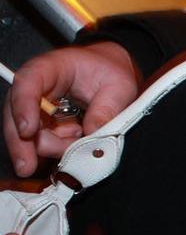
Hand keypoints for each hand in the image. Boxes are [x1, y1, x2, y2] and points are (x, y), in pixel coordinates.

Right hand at [3, 42, 139, 175]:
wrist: (110, 72)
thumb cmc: (111, 72)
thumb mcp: (120, 86)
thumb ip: (108, 109)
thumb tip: (93, 134)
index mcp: (51, 67)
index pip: (28, 82)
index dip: (24, 106)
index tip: (27, 130)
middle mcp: (37, 87)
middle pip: (17, 113)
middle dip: (21, 143)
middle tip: (27, 167)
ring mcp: (37, 107)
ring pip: (29, 134)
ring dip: (51, 149)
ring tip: (78, 145)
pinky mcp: (44, 124)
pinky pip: (44, 143)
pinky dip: (59, 151)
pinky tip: (75, 145)